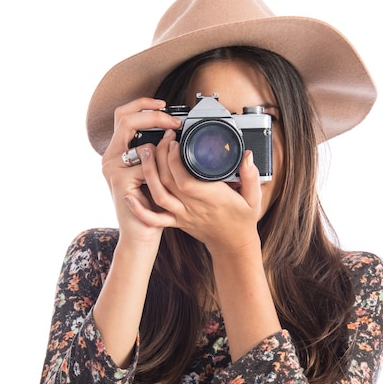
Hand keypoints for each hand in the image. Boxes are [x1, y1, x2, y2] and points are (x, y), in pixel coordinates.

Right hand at [101, 98, 182, 246]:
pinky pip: (144, 165)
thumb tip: (172, 134)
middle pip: (125, 118)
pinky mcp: (119, 182)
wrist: (141, 235)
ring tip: (176, 149)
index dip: (143, 105)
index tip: (165, 105)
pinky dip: (161, 167)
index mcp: (117, 153)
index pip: (124, 115)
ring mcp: (112, 169)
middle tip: (174, 122)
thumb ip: (157, 154)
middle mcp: (110, 158)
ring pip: (138, 142)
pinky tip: (170, 176)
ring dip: (161, 145)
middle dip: (152, 115)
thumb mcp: (154, 175)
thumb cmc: (151, 207)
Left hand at [125, 129, 263, 256]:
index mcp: (212, 198)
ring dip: (148, 174)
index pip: (186, 179)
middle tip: (159, 138)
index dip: (175, 160)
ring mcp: (183, 215)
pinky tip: (129, 196)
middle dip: (160, 157)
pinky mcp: (176, 222)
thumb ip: (251, 176)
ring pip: (159, 195)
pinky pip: (155, 218)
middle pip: (168, 182)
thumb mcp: (253, 198)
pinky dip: (140, 209)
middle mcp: (194, 207)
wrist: (233, 245)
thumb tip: (248, 156)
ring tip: (145, 153)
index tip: (174, 141)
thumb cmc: (242, 220)